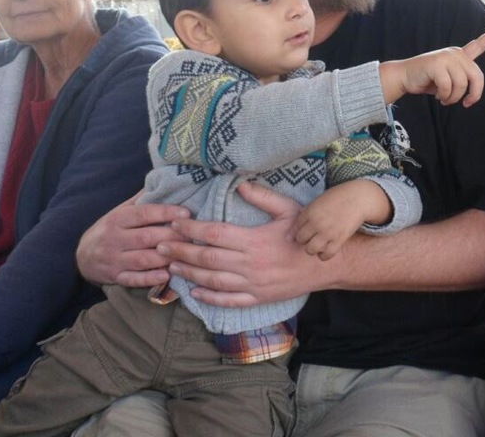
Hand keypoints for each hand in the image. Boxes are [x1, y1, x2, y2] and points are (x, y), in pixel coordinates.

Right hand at [76, 191, 190, 286]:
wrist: (81, 256)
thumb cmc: (109, 229)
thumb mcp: (119, 211)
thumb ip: (140, 199)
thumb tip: (162, 181)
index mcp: (117, 219)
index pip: (144, 214)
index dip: (166, 213)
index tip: (186, 213)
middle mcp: (115, 239)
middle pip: (146, 237)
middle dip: (172, 236)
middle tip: (193, 235)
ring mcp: (114, 260)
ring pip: (142, 259)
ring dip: (165, 258)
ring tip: (185, 255)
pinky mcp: (115, 277)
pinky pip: (133, 279)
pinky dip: (149, 279)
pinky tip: (166, 276)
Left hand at [160, 181, 326, 306]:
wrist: (325, 265)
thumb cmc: (304, 234)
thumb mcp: (288, 209)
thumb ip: (263, 196)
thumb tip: (239, 183)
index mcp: (254, 240)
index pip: (214, 234)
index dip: (191, 230)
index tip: (175, 224)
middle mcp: (250, 264)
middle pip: (206, 258)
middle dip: (180, 251)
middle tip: (160, 246)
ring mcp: (253, 284)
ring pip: (212, 280)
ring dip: (189, 273)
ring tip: (171, 265)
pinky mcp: (258, 298)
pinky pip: (228, 300)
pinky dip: (209, 298)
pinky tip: (194, 292)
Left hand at [293, 180, 388, 260]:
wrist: (358, 198)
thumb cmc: (339, 196)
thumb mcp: (320, 199)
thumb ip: (309, 210)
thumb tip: (299, 218)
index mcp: (310, 211)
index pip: (296, 226)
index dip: (300, 229)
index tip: (306, 229)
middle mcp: (316, 223)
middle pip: (301, 239)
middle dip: (304, 239)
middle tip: (312, 237)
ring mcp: (327, 232)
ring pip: (310, 249)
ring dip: (313, 249)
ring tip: (318, 245)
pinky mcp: (339, 240)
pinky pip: (326, 254)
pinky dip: (324, 255)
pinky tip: (326, 251)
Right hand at [379, 25, 484, 105]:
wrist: (404, 77)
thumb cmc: (427, 80)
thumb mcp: (449, 80)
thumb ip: (462, 81)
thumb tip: (471, 95)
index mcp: (460, 56)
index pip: (479, 45)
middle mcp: (455, 53)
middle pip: (476, 77)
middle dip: (474, 94)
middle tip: (466, 104)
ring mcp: (446, 57)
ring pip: (461, 85)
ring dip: (453, 98)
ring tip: (444, 99)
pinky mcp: (437, 64)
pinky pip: (448, 87)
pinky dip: (443, 96)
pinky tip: (437, 95)